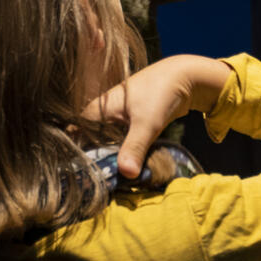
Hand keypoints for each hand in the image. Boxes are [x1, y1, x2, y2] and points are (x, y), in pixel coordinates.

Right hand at [82, 55, 233, 178]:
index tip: (85, 179)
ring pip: (106, 145)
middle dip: (97, 163)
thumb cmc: (161, 92)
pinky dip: (124, 155)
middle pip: (90, 144)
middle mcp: (100, 114)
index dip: (78, 158)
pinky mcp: (128, 124)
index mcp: (95, 110)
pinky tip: (129, 169)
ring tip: (116, 181)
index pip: (75, 138)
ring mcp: (114, 119)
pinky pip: (119, 143)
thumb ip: (134, 148)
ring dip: (112, 160)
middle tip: (104, 184)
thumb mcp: (147, 123)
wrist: (185, 77)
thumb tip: (126, 174)